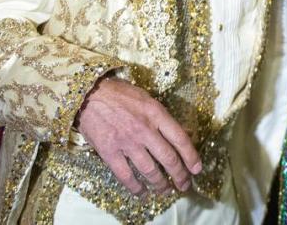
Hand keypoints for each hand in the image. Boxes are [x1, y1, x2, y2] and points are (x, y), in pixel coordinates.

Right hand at [76, 77, 202, 196]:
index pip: (180, 138)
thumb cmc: (120, 94)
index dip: (191, 156)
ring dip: (160, 184)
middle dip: (179, 175)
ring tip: (166, 191)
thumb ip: (162, 117)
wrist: (89, 94)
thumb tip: (181, 133)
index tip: (196, 169)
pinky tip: (143, 193)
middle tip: (184, 185)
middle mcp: (144, 129)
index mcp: (156, 113)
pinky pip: (126, 176)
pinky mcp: (109, 152)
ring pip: (150, 170)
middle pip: (168, 158)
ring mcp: (127, 142)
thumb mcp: (147, 99)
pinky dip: (136, 188)